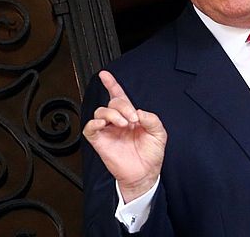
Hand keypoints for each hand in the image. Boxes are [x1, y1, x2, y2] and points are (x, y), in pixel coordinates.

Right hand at [83, 70, 166, 202]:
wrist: (145, 173)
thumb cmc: (151, 154)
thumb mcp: (159, 133)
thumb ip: (152, 119)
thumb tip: (138, 111)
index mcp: (131, 116)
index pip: (119, 96)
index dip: (112, 84)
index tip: (105, 74)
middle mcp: (118, 121)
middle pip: (113, 102)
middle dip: (123, 106)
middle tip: (133, 119)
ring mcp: (108, 130)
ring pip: (101, 111)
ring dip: (113, 113)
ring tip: (124, 124)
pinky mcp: (100, 141)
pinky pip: (90, 127)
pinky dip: (96, 122)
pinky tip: (105, 123)